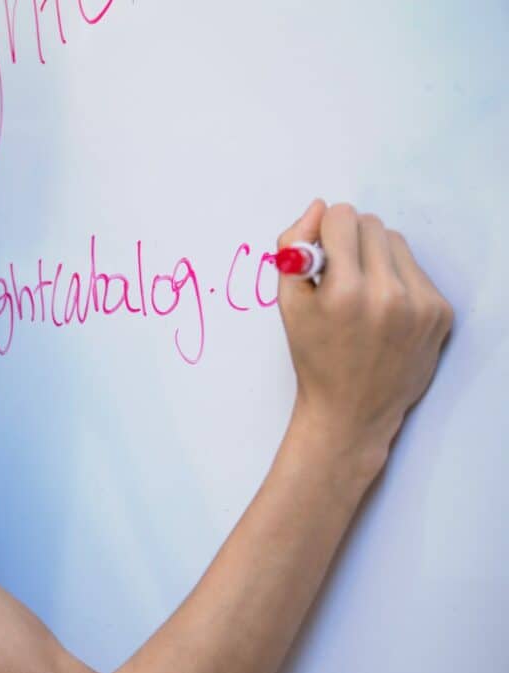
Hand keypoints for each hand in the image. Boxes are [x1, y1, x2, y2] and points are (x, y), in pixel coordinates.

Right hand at [276, 199, 453, 482]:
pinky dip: (396, 279)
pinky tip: (383, 310)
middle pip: (370, 224)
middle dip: (349, 240)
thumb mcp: (287, 303)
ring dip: (375, 256)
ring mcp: (419, 304)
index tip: (319, 253)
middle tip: (338, 273)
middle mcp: (386, 294)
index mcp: (343, 292)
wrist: (351, 411)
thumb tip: (319, 207)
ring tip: (361, 291)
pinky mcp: (440, 313)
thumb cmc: (314, 356)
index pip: (341, 217)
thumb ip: (292, 247)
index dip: (323, 231)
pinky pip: (416, 269)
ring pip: (395, 241)